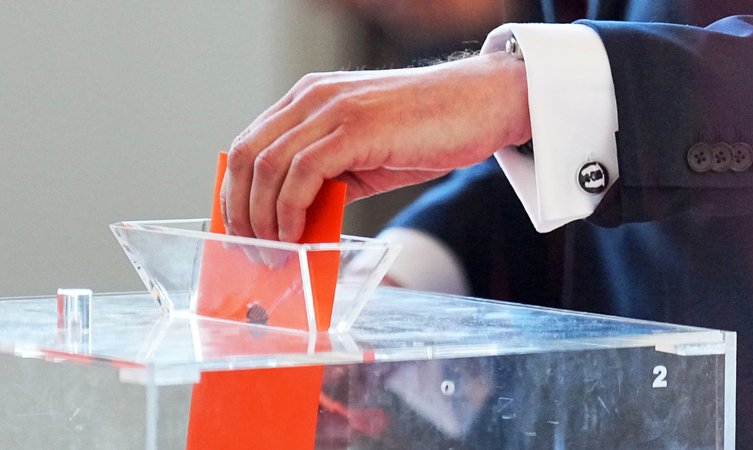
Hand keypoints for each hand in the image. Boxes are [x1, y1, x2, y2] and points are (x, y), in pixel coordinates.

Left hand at [222, 51, 529, 241]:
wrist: (483, 104)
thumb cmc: (430, 131)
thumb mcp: (367, 156)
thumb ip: (331, 178)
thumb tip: (299, 219)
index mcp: (310, 99)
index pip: (249, 144)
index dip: (235, 191)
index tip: (240, 229)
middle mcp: (313, 98)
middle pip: (244, 154)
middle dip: (239, 209)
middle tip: (250, 249)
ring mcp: (332, 109)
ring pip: (266, 165)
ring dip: (261, 217)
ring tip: (273, 251)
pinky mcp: (356, 127)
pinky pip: (301, 173)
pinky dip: (289, 210)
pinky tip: (296, 235)